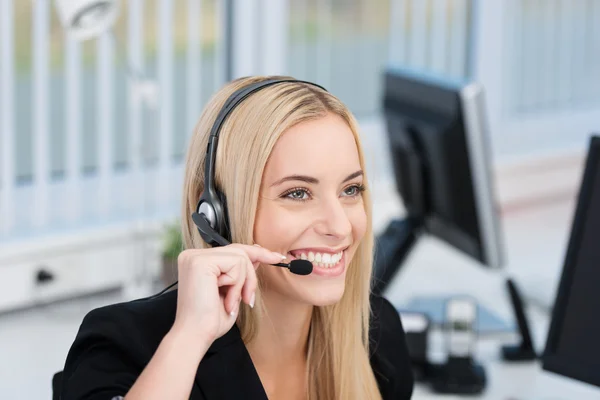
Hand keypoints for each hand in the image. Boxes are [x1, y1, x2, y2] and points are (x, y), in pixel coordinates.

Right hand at [171, 244, 285, 344]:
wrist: (196, 336)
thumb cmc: (210, 320)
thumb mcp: (231, 291)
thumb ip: (240, 272)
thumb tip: (257, 256)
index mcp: (197, 261)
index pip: (231, 250)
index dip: (256, 253)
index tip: (277, 257)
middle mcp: (193, 255)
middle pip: (239, 251)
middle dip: (251, 275)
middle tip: (249, 298)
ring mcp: (196, 257)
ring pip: (241, 257)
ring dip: (243, 283)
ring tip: (233, 302)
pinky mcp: (201, 262)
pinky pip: (236, 264)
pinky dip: (237, 284)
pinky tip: (227, 299)